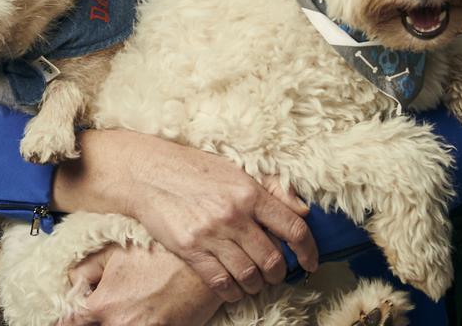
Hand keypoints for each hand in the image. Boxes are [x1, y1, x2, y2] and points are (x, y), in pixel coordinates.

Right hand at [53, 130, 318, 302]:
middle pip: (272, 258)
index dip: (308, 250)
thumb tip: (302, 209)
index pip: (293, 227)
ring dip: (258, 284)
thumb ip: (272, 189)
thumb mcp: (236, 170)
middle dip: (281, 272)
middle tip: (279, 274)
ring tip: (257, 283)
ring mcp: (211, 234)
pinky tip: (235, 289)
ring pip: (249, 274)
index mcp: (250, 192)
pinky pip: (220, 282)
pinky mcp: (190, 249)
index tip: (312, 261)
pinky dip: (232, 291)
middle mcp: (234, 214)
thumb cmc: (195, 169)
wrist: (149, 173)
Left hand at [60, 243, 221, 325]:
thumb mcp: (118, 252)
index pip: (69, 324)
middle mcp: (120, 325)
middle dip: (93, 321)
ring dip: (114, 322)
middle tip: (105, 304)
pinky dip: (138, 325)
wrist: (205, 266)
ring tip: (129, 307)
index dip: (67, 320)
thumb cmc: (161, 254)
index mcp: (104, 304)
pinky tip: (144, 313)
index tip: (71, 316)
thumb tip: (71, 282)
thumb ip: (86, 269)